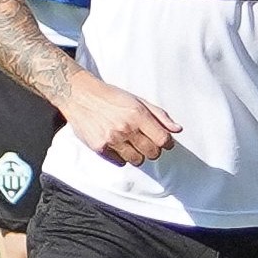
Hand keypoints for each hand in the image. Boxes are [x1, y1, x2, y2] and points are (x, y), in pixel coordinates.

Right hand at [59, 74, 181, 167]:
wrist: (81, 95)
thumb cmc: (111, 96)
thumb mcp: (138, 100)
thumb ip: (159, 116)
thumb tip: (177, 130)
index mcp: (138, 114)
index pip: (163, 140)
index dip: (167, 143)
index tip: (164, 142)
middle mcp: (126, 128)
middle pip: (152, 153)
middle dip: (153, 149)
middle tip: (147, 142)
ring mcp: (112, 139)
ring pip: (137, 160)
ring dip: (138, 155)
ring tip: (132, 143)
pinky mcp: (99, 147)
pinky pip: (120, 162)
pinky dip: (123, 157)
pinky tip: (119, 145)